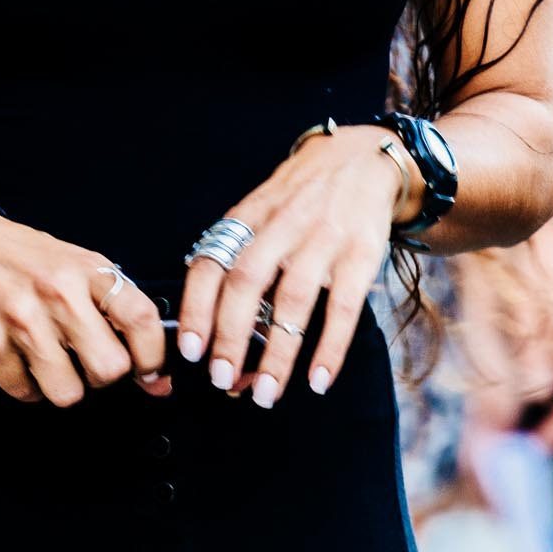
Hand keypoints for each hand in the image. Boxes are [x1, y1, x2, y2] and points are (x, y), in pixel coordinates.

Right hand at [0, 212, 170, 406]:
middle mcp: (57, 293)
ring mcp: (21, 321)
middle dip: (104, 375)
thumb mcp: (75, 263)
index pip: (140, 318)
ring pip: (68, 393)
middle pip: (109, 368)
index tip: (151, 373)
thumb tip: (152, 369)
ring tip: (52, 358)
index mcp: (85, 269)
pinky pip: (26, 394)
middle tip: (89, 360)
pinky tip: (20, 357)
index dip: (154, 356)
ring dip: (64, 384)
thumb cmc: (22, 258)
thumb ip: (112, 306)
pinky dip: (27, 384)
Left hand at [177, 124, 406, 407]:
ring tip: (266, 393)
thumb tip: (215, 331)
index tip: (190, 350)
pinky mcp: (362, 252)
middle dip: (231, 336)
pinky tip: (318, 380)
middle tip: (222, 379)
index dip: (196, 307)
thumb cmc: (302, 197)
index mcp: (250, 216)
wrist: (362, 157)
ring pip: (293, 300)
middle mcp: (282, 224)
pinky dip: (329, 347)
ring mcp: (323, 237)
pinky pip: (344, 306)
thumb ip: (242, 257)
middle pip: (247, 281)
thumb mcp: (263, 209)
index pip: (212, 261)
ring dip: (277, 353)